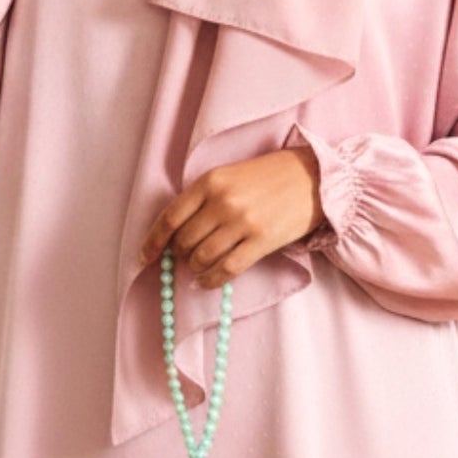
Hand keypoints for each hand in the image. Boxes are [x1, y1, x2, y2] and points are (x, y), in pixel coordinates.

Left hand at [137, 148, 323, 288]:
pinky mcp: (261, 241)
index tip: (144, 257)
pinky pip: (226, 269)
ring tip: (198, 269)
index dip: (153, 241)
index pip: (171, 217)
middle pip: (185, 241)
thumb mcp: (229, 175)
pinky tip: (207, 282)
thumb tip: (176, 235)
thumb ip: (203, 198)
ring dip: (195, 268)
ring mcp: (242, 222)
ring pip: (203, 257)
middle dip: (180, 255)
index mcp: (210, 181)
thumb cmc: (268, 176)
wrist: (313, 178)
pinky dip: (211, 280)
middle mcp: (223, 201)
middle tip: (186, 257)